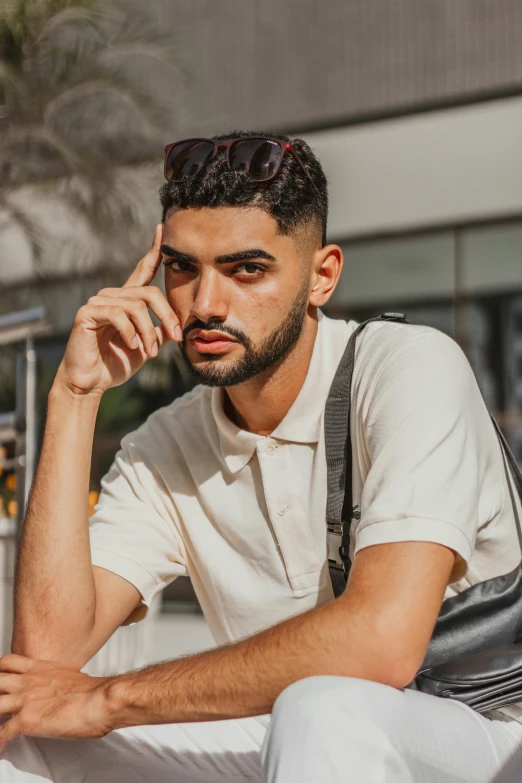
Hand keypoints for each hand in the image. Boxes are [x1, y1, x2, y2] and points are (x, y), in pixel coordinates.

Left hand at [0, 654, 115, 749]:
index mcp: (40, 669)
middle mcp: (29, 681)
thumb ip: (54, 680)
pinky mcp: (26, 719)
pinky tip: (1, 747)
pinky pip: (1, 733)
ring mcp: (25, 699)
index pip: (8, 662)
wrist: (100, 699)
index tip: (1, 680)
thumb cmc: (92, 691)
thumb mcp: (68, 676)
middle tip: (0, 701)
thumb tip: (55, 690)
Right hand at [55, 224, 182, 396]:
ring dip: (149, 332)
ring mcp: (98, 302)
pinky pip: (117, 315)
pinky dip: (130, 332)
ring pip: (136, 307)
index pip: (143, 270)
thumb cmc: (115, 364)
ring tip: (149, 353)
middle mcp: (112, 296)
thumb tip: (176, 326)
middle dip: (167, 316)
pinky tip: (133, 346)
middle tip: (174, 338)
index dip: (154, 251)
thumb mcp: (146, 346)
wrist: (90, 382)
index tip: (163, 229)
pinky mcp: (87, 313)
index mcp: (127, 301)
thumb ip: (160, 332)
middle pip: (149, 293)